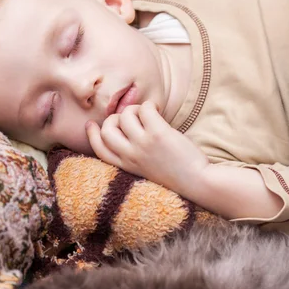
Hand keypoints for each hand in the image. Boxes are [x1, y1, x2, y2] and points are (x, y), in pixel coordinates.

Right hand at [86, 101, 208, 196]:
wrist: (196, 182)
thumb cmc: (175, 174)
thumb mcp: (145, 169)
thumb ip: (132, 154)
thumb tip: (125, 128)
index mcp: (125, 166)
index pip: (98, 149)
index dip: (92, 134)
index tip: (91, 124)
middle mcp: (130, 156)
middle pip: (107, 130)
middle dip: (114, 118)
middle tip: (129, 117)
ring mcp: (143, 145)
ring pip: (125, 116)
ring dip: (134, 109)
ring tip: (147, 113)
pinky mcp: (158, 134)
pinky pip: (145, 109)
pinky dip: (150, 106)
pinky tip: (158, 111)